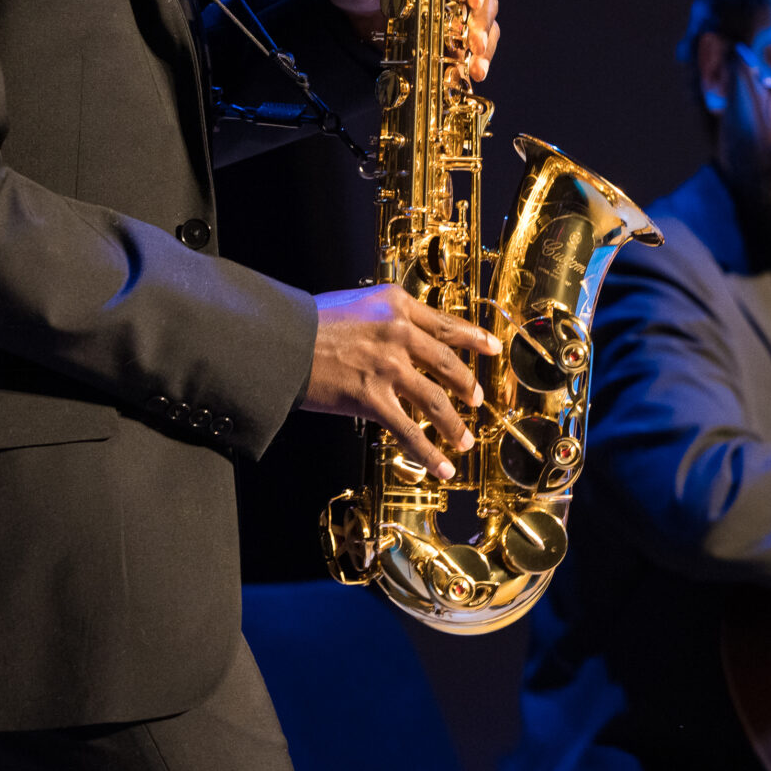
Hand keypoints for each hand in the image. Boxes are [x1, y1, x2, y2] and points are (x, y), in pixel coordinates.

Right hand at [300, 283, 501, 479]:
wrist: (278, 341)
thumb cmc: (308, 322)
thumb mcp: (356, 304)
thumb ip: (385, 319)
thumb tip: (407, 339)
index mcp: (396, 304)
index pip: (446, 324)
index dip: (475, 338)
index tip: (492, 348)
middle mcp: (399, 331)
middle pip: (448, 362)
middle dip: (467, 384)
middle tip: (477, 399)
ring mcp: (388, 366)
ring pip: (436, 399)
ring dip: (455, 423)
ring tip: (465, 439)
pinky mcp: (372, 397)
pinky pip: (409, 430)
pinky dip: (429, 453)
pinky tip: (443, 467)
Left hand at [328, 0, 500, 85]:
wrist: (349, 9)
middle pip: (484, 0)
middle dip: (481, 23)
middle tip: (474, 43)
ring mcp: (455, 13)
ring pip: (484, 26)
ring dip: (484, 47)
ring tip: (477, 69)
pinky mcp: (450, 38)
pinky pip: (472, 49)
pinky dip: (474, 62)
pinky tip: (471, 76)